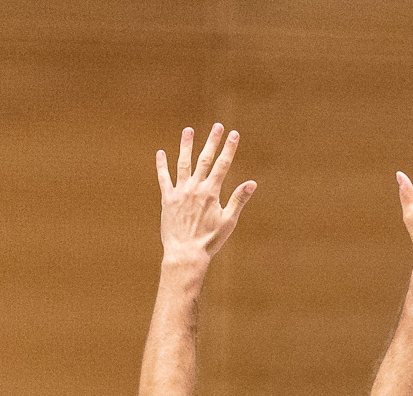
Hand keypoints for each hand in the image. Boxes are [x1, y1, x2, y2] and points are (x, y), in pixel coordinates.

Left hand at [157, 123, 256, 268]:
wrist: (186, 253)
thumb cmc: (210, 240)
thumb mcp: (229, 221)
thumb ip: (238, 200)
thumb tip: (251, 183)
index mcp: (211, 192)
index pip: (222, 165)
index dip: (229, 148)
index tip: (234, 134)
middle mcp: (195, 188)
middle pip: (204, 159)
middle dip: (212, 141)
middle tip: (217, 126)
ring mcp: (180, 192)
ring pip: (183, 163)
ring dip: (186, 146)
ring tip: (188, 130)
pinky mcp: (167, 199)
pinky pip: (164, 178)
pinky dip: (162, 165)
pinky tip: (161, 153)